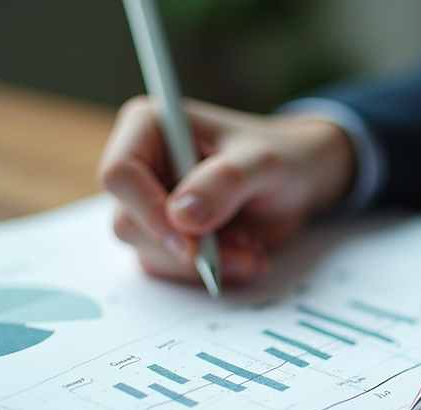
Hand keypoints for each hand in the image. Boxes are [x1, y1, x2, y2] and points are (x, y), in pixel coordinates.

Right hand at [97, 97, 354, 282]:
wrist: (301, 181)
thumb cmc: (281, 156)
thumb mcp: (263, 162)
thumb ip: (226, 181)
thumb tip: (182, 215)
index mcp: (149, 127)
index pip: (119, 174)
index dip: (146, 210)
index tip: (189, 241)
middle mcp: (143, 166)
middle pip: (128, 222)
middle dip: (185, 246)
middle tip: (240, 247)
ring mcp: (153, 204)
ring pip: (149, 252)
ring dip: (203, 264)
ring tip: (251, 249)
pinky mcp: (169, 236)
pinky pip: (172, 268)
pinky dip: (211, 271)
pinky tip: (246, 255)